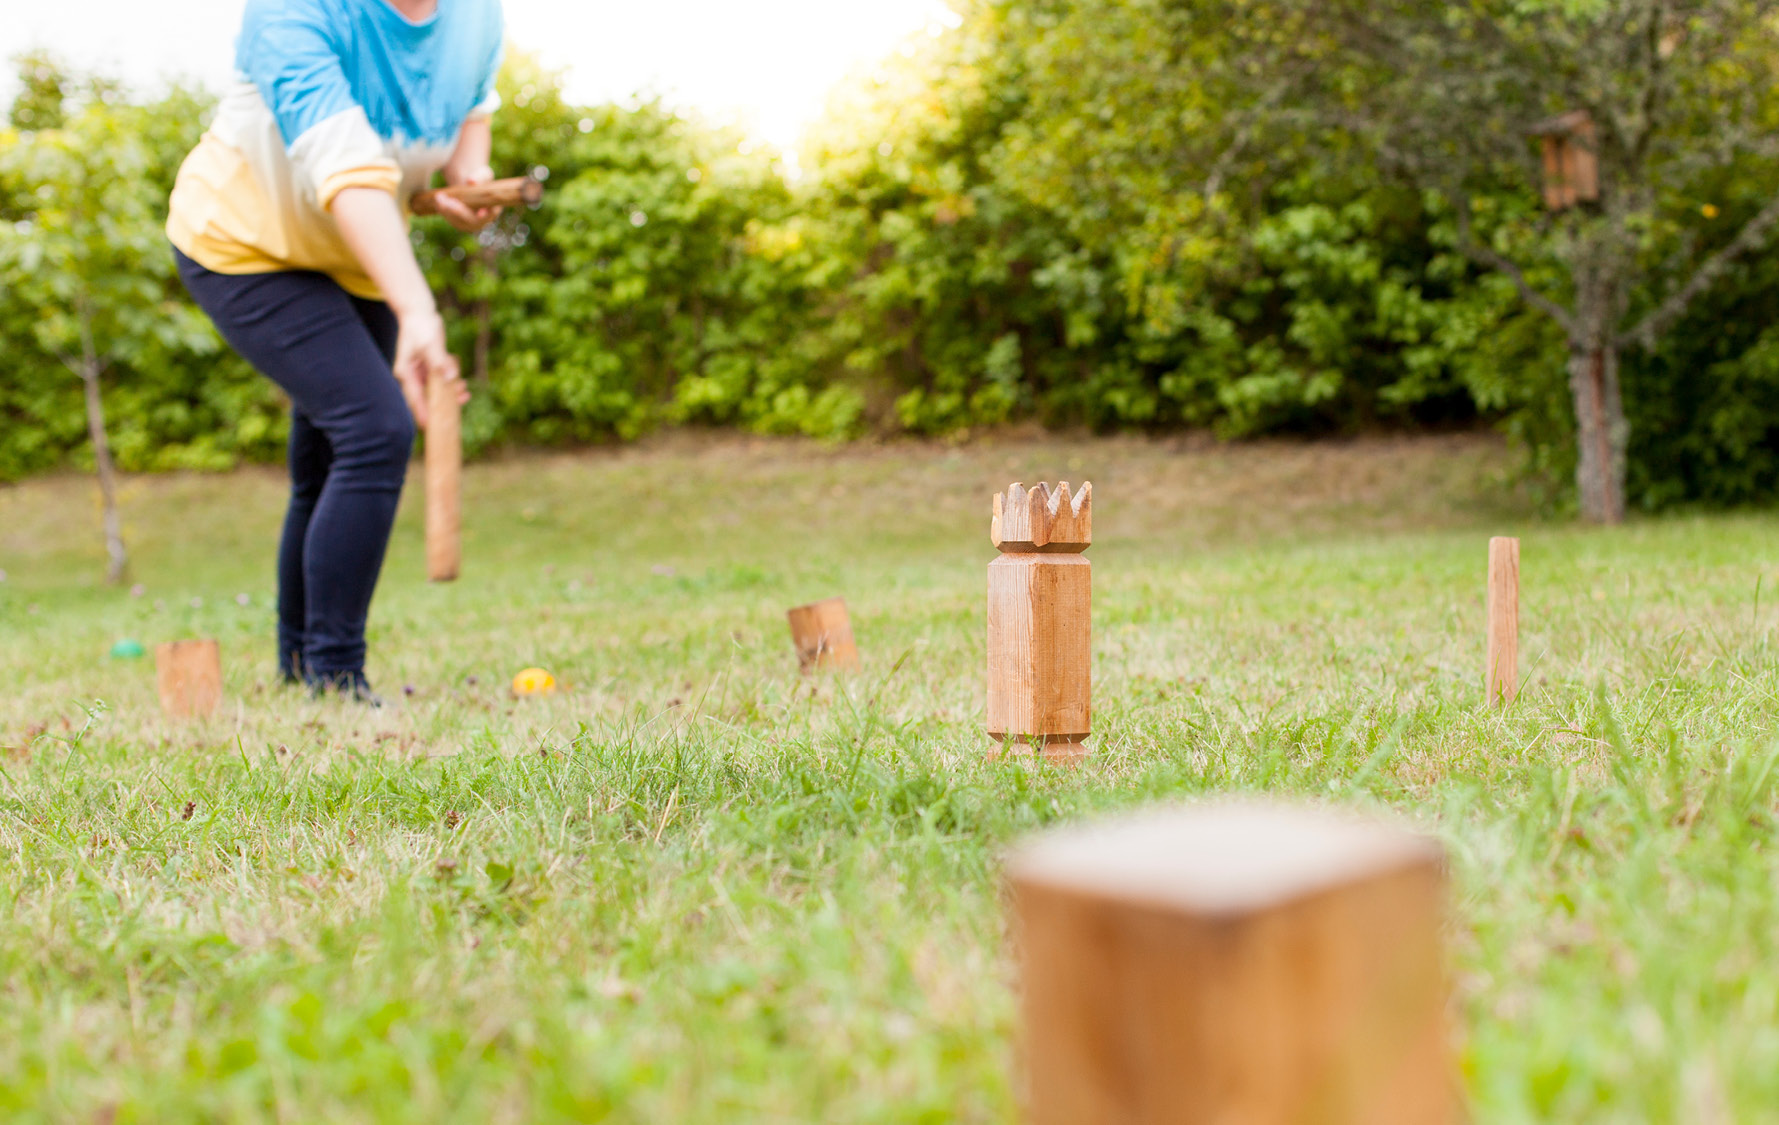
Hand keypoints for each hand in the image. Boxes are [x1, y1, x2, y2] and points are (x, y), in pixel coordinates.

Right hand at [392, 307, 469, 428]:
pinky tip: (462, 382)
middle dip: (443, 402)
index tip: (430, 427)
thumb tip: (450, 378)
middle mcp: (412, 375)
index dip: (423, 413)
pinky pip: (442, 380)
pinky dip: (451, 381)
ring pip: (437, 390)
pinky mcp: (430, 367)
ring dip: (450, 392)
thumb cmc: (420, 326)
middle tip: (461, 402)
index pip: (415, 398)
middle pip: (427, 397)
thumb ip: (440, 362)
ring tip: (464, 391)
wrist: (419, 311)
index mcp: (406, 373)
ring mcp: (421, 372)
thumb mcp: (430, 345)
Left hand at [436, 163, 500, 232]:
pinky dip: (443, 211)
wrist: (470, 184)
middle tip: (446, 199)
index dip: (485, 215)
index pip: (491, 214)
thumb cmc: (479, 178)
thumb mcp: (481, 174)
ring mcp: (471, 224)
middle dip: (458, 211)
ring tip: (438, 198)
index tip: (480, 213)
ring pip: (459, 223)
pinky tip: (437, 202)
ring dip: (447, 211)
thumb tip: (470, 181)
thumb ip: (479, 177)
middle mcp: (484, 220)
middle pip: (471, 221)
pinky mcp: (460, 223)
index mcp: (493, 208)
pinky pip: (452, 220)